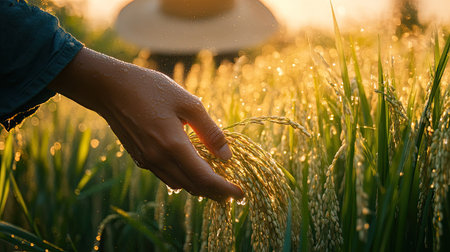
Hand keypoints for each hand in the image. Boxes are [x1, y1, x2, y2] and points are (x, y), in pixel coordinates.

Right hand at [48, 47, 242, 201]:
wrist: (110, 88)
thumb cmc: (151, 88)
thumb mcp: (187, 103)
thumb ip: (210, 131)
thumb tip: (227, 156)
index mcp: (172, 145)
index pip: (204, 178)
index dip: (225, 189)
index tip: (241, 194)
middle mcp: (158, 159)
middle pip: (193, 187)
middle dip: (215, 192)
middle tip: (232, 191)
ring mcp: (147, 161)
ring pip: (179, 184)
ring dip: (199, 187)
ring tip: (216, 181)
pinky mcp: (140, 159)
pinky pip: (167, 176)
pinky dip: (184, 178)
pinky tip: (192, 168)